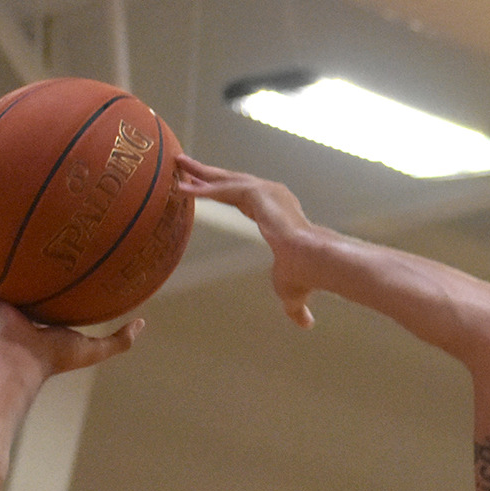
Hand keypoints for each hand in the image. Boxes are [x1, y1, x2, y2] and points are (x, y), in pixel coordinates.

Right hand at [0, 241, 141, 376]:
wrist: (21, 362)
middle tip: (15, 226)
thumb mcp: (93, 347)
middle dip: (9, 254)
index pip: (37, 288)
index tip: (51, 248)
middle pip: (8, 274)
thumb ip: (119, 339)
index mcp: (32, 315)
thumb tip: (142, 323)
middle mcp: (8, 306)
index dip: (41, 271)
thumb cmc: (54, 358)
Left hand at [175, 154, 321, 327]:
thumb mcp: (291, 291)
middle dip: (207, 173)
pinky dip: (203, 189)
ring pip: (225, 180)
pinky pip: (223, 189)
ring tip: (177, 165)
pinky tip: (182, 190)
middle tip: (184, 164)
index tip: (204, 187)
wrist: (312, 262)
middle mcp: (273, 194)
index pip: (243, 197)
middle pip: (232, 181)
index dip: (221, 193)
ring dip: (200, 173)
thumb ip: (294, 305)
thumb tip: (306, 325)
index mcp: (278, 212)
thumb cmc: (304, 275)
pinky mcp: (258, 192)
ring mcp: (266, 190)